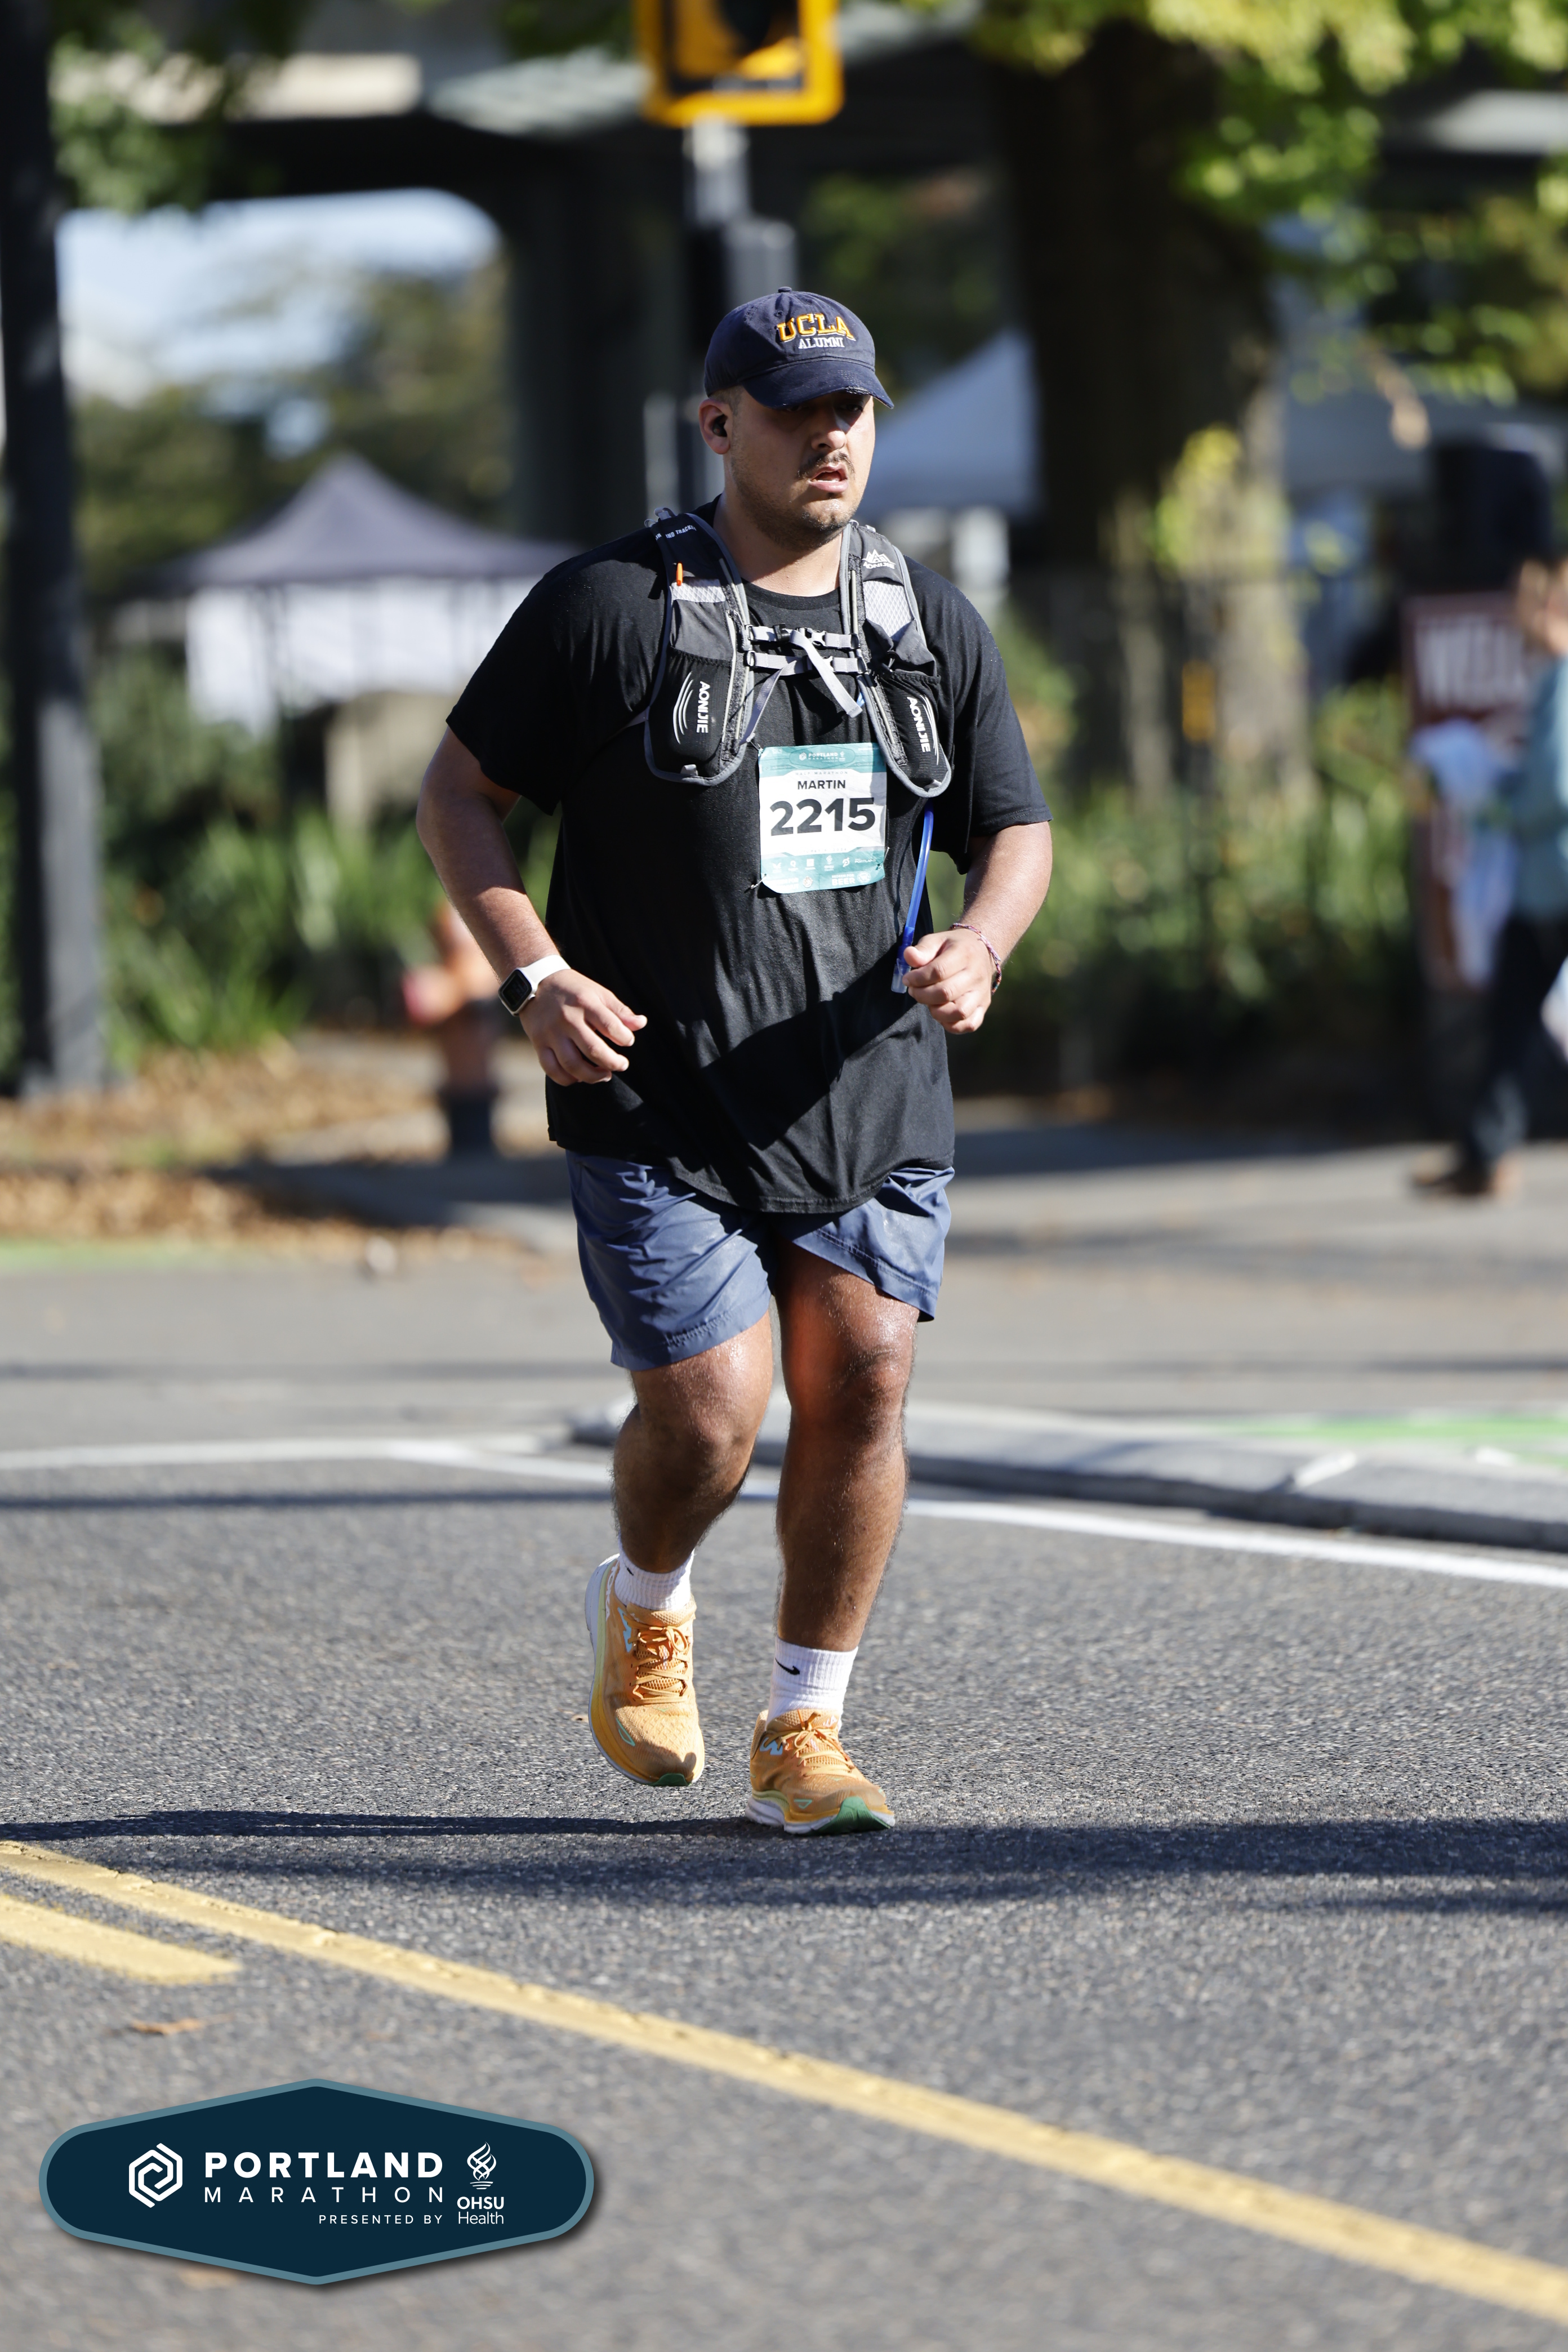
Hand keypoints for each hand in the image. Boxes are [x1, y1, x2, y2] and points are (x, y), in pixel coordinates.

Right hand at [520, 970, 645, 1083]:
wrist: (534, 982)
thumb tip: (642, 1024)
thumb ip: (620, 1010)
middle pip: (593, 1049)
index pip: (611, 1026)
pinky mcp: (538, 1043)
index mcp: (584, 1002)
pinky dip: (567, 1079)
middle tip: (622, 1065)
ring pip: (572, 1064)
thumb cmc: (573, 990)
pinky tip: (579, 1077)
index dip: (625, 1038)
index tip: (628, 1042)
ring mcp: (551, 1033)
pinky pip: (551, 1069)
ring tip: (604, 1075)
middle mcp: (567, 1018)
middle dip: (613, 1062)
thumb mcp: (598, 992)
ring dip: (592, 1076)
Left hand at [900, 928, 994, 1033]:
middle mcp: (976, 975)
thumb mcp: (937, 940)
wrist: (981, 952)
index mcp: (965, 954)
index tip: (907, 979)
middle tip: (914, 990)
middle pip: (946, 993)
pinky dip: (951, 1024)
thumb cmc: (953, 947)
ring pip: (959, 1012)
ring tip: (929, 1002)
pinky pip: (969, 1024)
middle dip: (922, 995)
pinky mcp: (983, 1006)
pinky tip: (941, 1013)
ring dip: (936, 1012)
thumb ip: (923, 949)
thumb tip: (909, 956)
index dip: (917, 978)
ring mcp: (981, 993)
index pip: (938, 971)